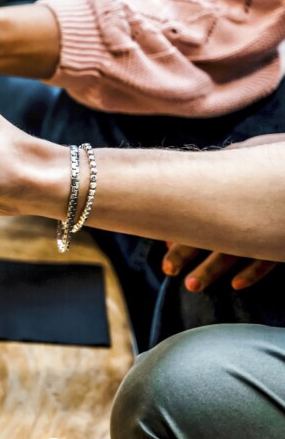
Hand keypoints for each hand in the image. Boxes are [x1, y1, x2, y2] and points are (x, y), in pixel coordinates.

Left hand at [160, 133, 284, 290]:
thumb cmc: (280, 158)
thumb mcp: (255, 153)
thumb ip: (230, 161)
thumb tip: (201, 166)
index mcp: (234, 186)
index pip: (198, 207)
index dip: (181, 227)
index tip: (165, 243)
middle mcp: (249, 206)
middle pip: (211, 231)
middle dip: (186, 251)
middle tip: (167, 269)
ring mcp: (268, 223)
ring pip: (236, 250)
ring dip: (211, 270)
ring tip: (191, 286)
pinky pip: (270, 258)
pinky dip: (254, 272)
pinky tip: (236, 285)